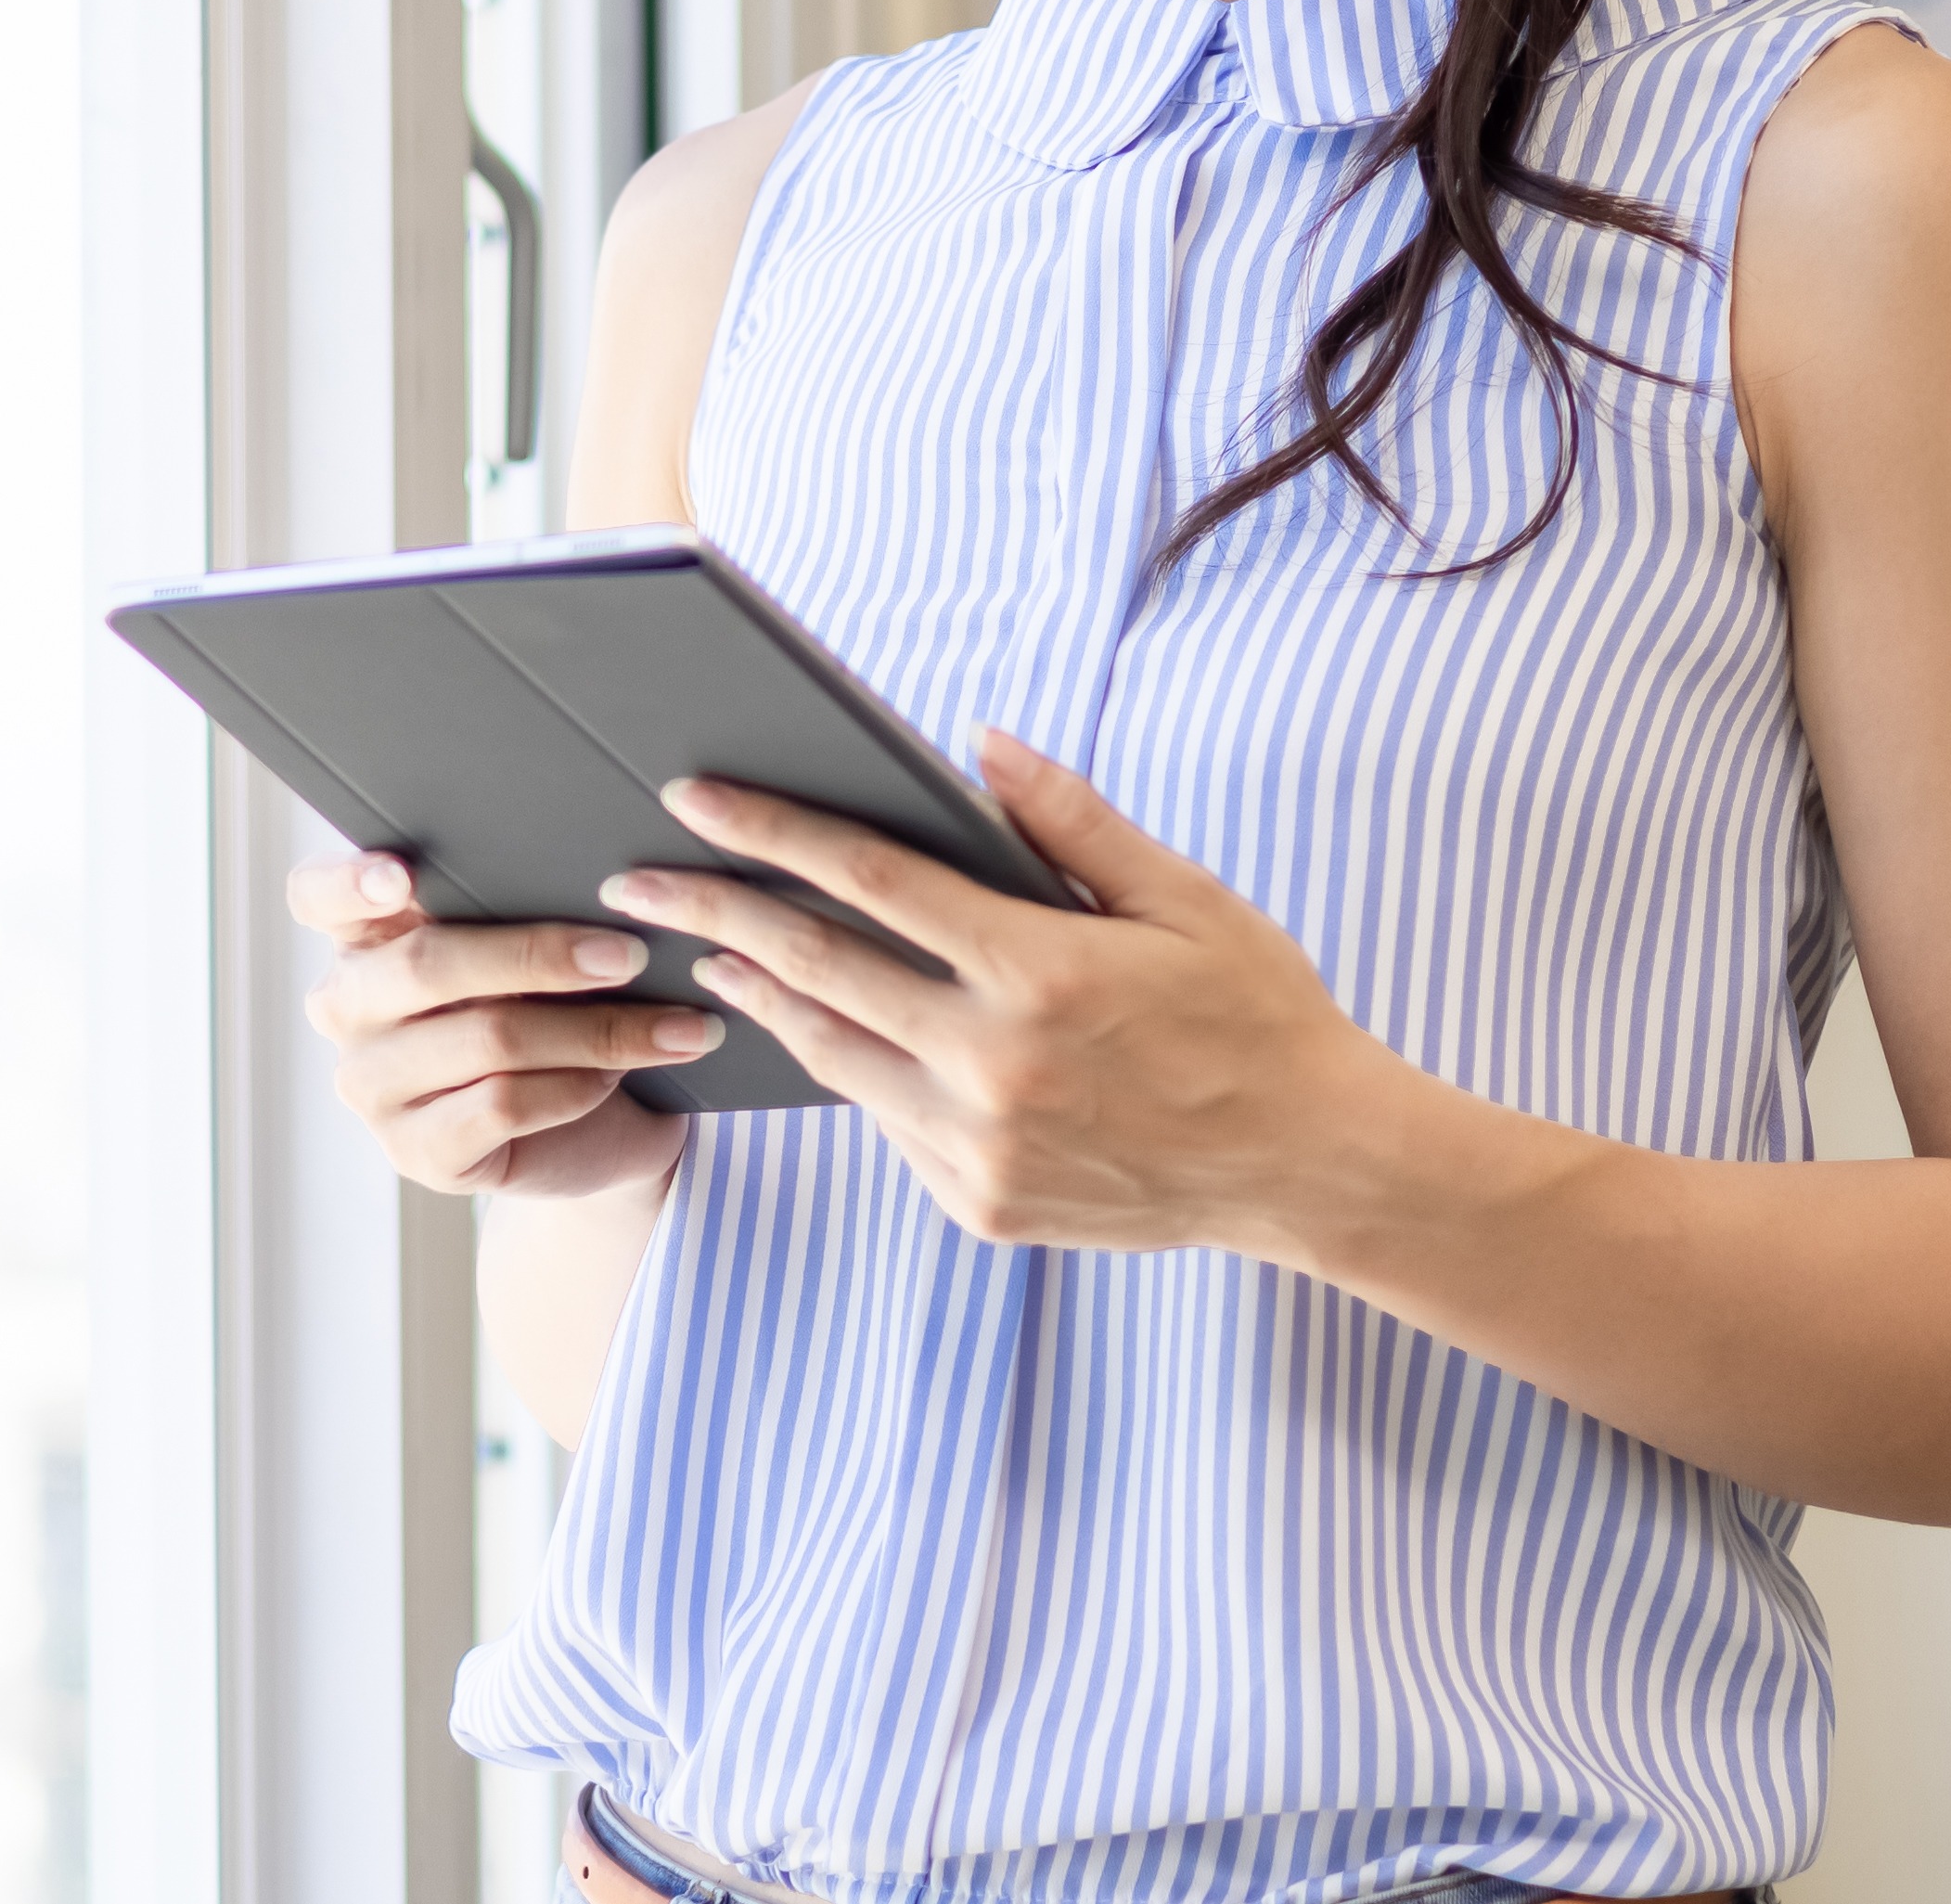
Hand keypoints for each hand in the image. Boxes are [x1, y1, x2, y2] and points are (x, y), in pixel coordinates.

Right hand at [288, 852, 722, 1199]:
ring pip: (486, 1038)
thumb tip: (588, 870)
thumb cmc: (559, 1006)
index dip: (352, 881)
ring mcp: (373, 1086)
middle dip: (538, 954)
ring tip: (672, 1021)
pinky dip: (577, 1084)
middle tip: (629, 953)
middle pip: (426, 965)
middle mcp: (349, 1007)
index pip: (317, 895)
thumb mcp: (533, 945)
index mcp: (363, 935)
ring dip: (594, 1028)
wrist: (596, 1125)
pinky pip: (503, 1105)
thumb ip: (519, 903)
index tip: (405, 876)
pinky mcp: (417, 1151)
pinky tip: (621, 1072)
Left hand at [605, 733, 1451, 1256]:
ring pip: (836, 1056)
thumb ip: (1076, 825)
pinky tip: (826, 1031)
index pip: (871, 880)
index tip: (696, 795)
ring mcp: (980, 1147)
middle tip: (638, 880)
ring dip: (763, 998)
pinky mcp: (981, 1204)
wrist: (1312, 1168)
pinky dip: (853, 1070)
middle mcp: (994, 1065)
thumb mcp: (1188, 901)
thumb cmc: (1258, 1015)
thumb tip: (981, 746)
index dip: (772, 831)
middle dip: (717, 914)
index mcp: (1042, 972)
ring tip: (709, 956)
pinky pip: (890, 1125)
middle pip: (819, 967)